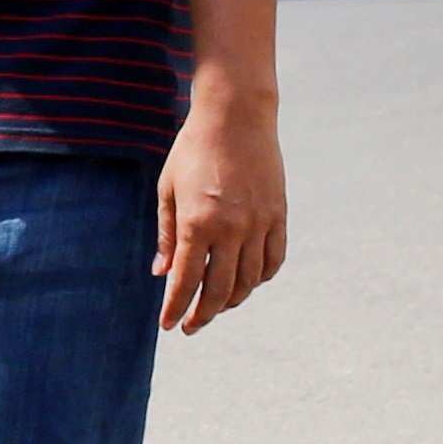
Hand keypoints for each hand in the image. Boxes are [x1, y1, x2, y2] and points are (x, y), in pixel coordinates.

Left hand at [151, 83, 285, 336]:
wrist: (236, 117)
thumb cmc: (192, 151)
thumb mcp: (168, 190)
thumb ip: (167, 235)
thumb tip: (163, 274)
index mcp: (197, 223)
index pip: (186, 282)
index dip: (176, 308)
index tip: (169, 326)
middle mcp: (231, 229)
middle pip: (221, 290)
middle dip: (204, 315)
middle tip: (191, 326)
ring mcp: (259, 224)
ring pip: (250, 281)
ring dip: (233, 301)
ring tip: (216, 306)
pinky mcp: (279, 216)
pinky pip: (274, 260)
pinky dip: (261, 278)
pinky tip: (247, 282)